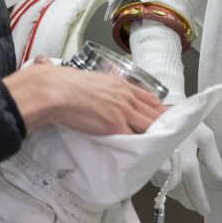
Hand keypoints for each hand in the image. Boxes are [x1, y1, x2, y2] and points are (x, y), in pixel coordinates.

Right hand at [4, 56, 166, 134]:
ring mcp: (123, 111)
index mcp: (119, 83)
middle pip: (154, 113)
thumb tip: (56, 69)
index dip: (159, 109)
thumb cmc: (59, 82)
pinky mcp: (115, 126)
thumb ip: (79, 78)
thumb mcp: (77, 75)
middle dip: (163, 125)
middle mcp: (125, 96)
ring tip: (159, 148)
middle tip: (167, 136)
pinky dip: (142, 147)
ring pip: (150, 126)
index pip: (148, 97)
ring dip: (156, 137)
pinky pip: (135, 139)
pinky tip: (146, 154)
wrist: (54, 90)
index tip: (163, 116)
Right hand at [152, 119, 221, 214]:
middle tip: (196, 206)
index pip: (197, 194)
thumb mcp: (204, 136)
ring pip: (170, 194)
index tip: (206, 212)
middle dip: (191, 203)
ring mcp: (158, 174)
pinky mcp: (148, 171)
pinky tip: (171, 183)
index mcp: (189, 168)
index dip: (202, 205)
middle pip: (183, 198)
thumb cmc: (182, 123)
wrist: (152, 115)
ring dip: (179, 196)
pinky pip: (160, 186)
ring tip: (186, 195)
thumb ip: (214, 160)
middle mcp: (172, 175)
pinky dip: (167, 187)